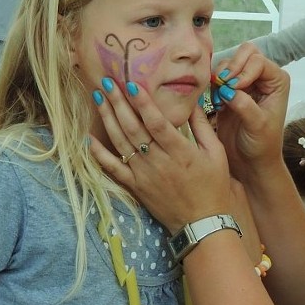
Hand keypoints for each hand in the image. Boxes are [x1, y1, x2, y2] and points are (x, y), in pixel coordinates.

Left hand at [89, 79, 231, 233]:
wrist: (202, 223)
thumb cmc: (213, 186)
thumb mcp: (216, 153)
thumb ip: (202, 126)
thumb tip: (192, 101)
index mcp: (180, 151)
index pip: (157, 123)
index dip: (143, 103)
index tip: (131, 84)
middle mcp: (158, 161)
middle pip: (133, 128)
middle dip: (119, 103)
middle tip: (107, 81)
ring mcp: (144, 175)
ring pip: (120, 143)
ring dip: (107, 119)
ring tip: (98, 97)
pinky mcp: (135, 187)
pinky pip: (112, 169)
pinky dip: (99, 154)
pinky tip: (89, 138)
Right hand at [212, 43, 290, 182]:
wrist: (250, 162)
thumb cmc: (262, 145)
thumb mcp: (258, 126)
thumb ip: (245, 105)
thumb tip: (228, 89)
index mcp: (276, 81)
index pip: (258, 61)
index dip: (244, 71)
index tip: (235, 89)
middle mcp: (262, 77)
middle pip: (245, 53)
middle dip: (231, 67)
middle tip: (223, 86)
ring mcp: (245, 82)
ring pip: (229, 63)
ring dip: (220, 77)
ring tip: (220, 99)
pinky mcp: (229, 90)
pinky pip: (217, 76)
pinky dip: (213, 85)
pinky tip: (217, 104)